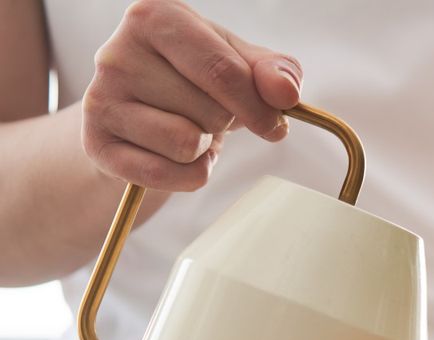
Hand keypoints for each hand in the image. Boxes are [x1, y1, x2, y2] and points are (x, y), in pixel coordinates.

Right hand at [82, 0, 302, 191]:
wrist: (142, 114)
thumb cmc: (197, 80)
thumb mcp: (240, 62)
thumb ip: (273, 71)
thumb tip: (284, 92)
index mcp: (156, 17)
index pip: (224, 71)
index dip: (260, 107)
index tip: (276, 123)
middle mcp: (117, 52)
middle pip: (211, 111)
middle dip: (225, 122)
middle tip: (207, 113)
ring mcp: (101, 99)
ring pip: (187, 144)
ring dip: (204, 148)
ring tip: (187, 128)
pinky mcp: (96, 145)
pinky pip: (168, 174)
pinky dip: (187, 174)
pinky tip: (173, 154)